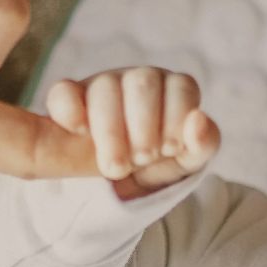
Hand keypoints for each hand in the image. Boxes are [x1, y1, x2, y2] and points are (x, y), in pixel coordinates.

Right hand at [43, 68, 219, 197]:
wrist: (119, 186)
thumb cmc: (160, 165)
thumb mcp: (187, 162)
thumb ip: (203, 143)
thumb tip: (199, 119)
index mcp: (172, 89)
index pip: (181, 86)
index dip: (176, 118)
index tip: (169, 149)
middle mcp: (139, 81)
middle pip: (143, 82)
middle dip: (144, 126)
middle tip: (142, 158)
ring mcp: (102, 86)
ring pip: (105, 87)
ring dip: (111, 129)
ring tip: (117, 165)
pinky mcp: (69, 99)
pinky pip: (63, 92)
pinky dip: (69, 109)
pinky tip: (79, 131)